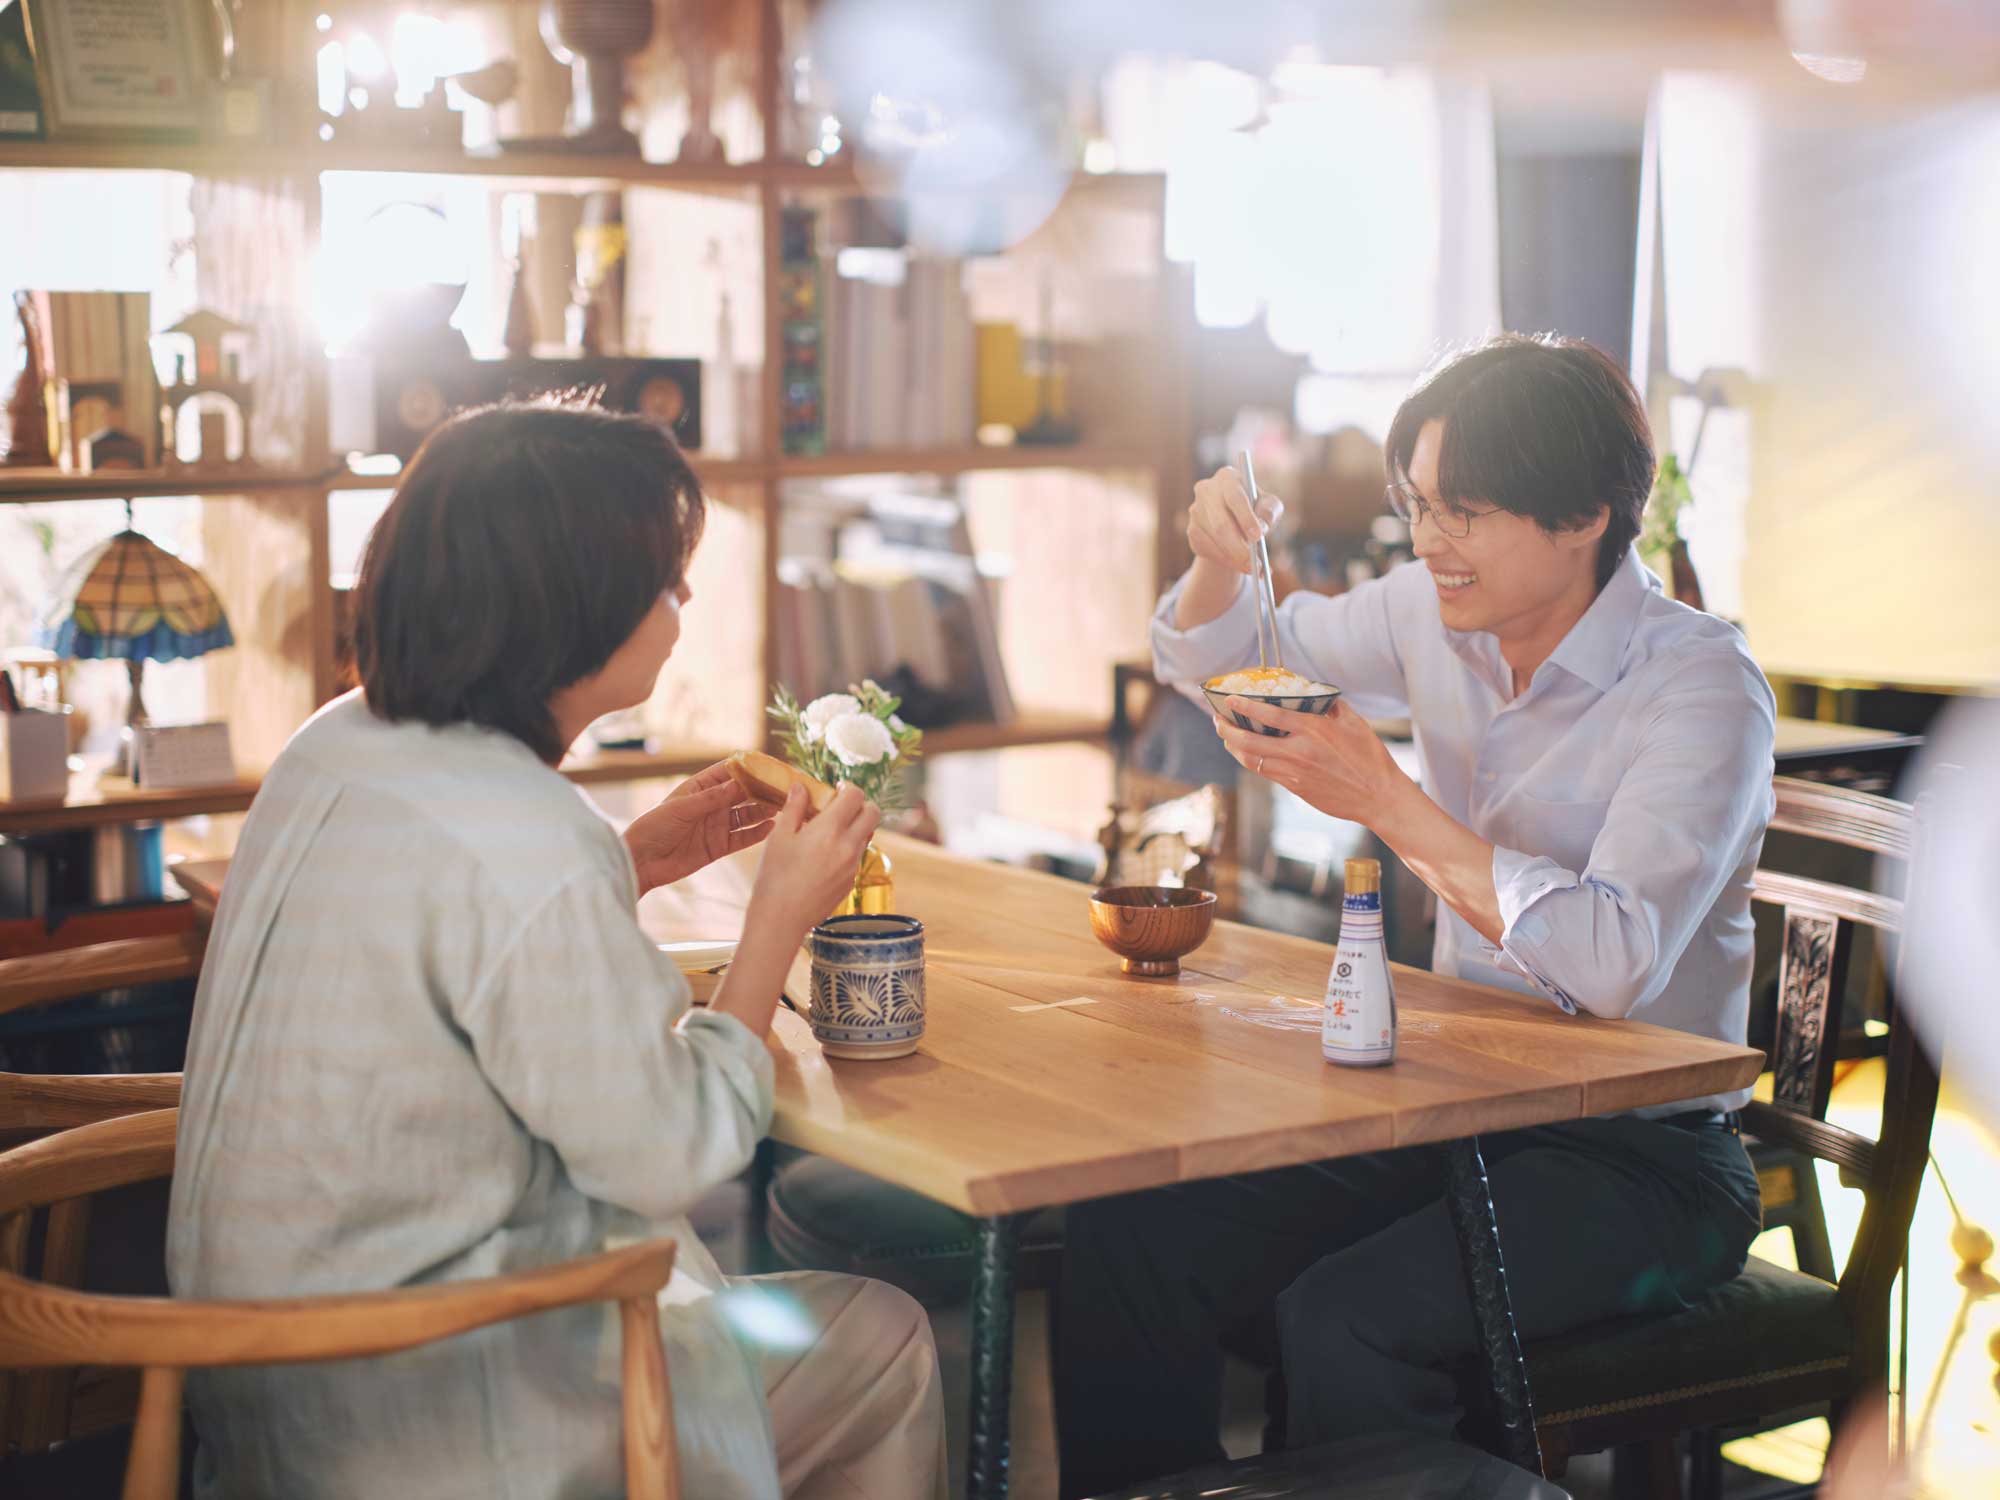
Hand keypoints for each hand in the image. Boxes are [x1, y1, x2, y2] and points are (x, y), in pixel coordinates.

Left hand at [624, 760, 776, 894]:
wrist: (641, 862)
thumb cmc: (654, 828)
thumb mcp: (681, 808)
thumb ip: (712, 798)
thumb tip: (740, 784)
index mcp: (699, 788)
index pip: (729, 772)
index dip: (749, 768)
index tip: (770, 765)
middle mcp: (711, 805)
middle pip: (743, 794)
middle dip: (763, 790)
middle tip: (784, 788)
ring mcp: (716, 826)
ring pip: (747, 815)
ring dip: (764, 810)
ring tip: (782, 806)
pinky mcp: (718, 846)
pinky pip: (743, 838)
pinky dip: (757, 833)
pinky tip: (771, 827)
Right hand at [748, 783, 881, 940]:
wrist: (782, 919)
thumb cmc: (775, 877)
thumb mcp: (779, 837)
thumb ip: (794, 808)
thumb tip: (801, 787)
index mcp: (830, 829)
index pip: (855, 796)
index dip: (848, 787)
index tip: (837, 789)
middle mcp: (848, 846)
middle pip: (873, 813)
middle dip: (861, 804)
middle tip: (841, 806)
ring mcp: (852, 866)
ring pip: (868, 835)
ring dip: (857, 826)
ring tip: (831, 830)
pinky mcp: (850, 882)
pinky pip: (858, 856)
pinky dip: (849, 847)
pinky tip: (826, 854)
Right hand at [1187, 465, 1284, 576]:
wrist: (1234, 522)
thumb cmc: (1255, 509)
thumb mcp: (1268, 506)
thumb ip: (1270, 510)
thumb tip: (1262, 525)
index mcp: (1227, 477)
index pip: (1235, 496)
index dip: (1246, 517)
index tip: (1258, 536)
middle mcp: (1206, 490)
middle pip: (1221, 523)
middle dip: (1240, 546)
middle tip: (1256, 564)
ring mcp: (1195, 511)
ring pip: (1215, 540)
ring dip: (1236, 558)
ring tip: (1255, 568)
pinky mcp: (1192, 532)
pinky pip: (1209, 551)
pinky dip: (1227, 561)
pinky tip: (1240, 564)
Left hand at [1214, 697, 1408, 824]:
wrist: (1377, 796)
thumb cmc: (1370, 757)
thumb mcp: (1354, 722)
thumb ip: (1330, 706)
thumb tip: (1314, 694)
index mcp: (1312, 730)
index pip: (1268, 715)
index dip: (1243, 706)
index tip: (1229, 699)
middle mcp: (1298, 752)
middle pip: (1248, 740)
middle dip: (1226, 730)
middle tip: (1217, 720)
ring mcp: (1294, 773)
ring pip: (1250, 759)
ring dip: (1233, 746)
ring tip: (1226, 736)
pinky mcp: (1294, 788)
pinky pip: (1264, 772)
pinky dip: (1250, 760)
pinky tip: (1247, 753)